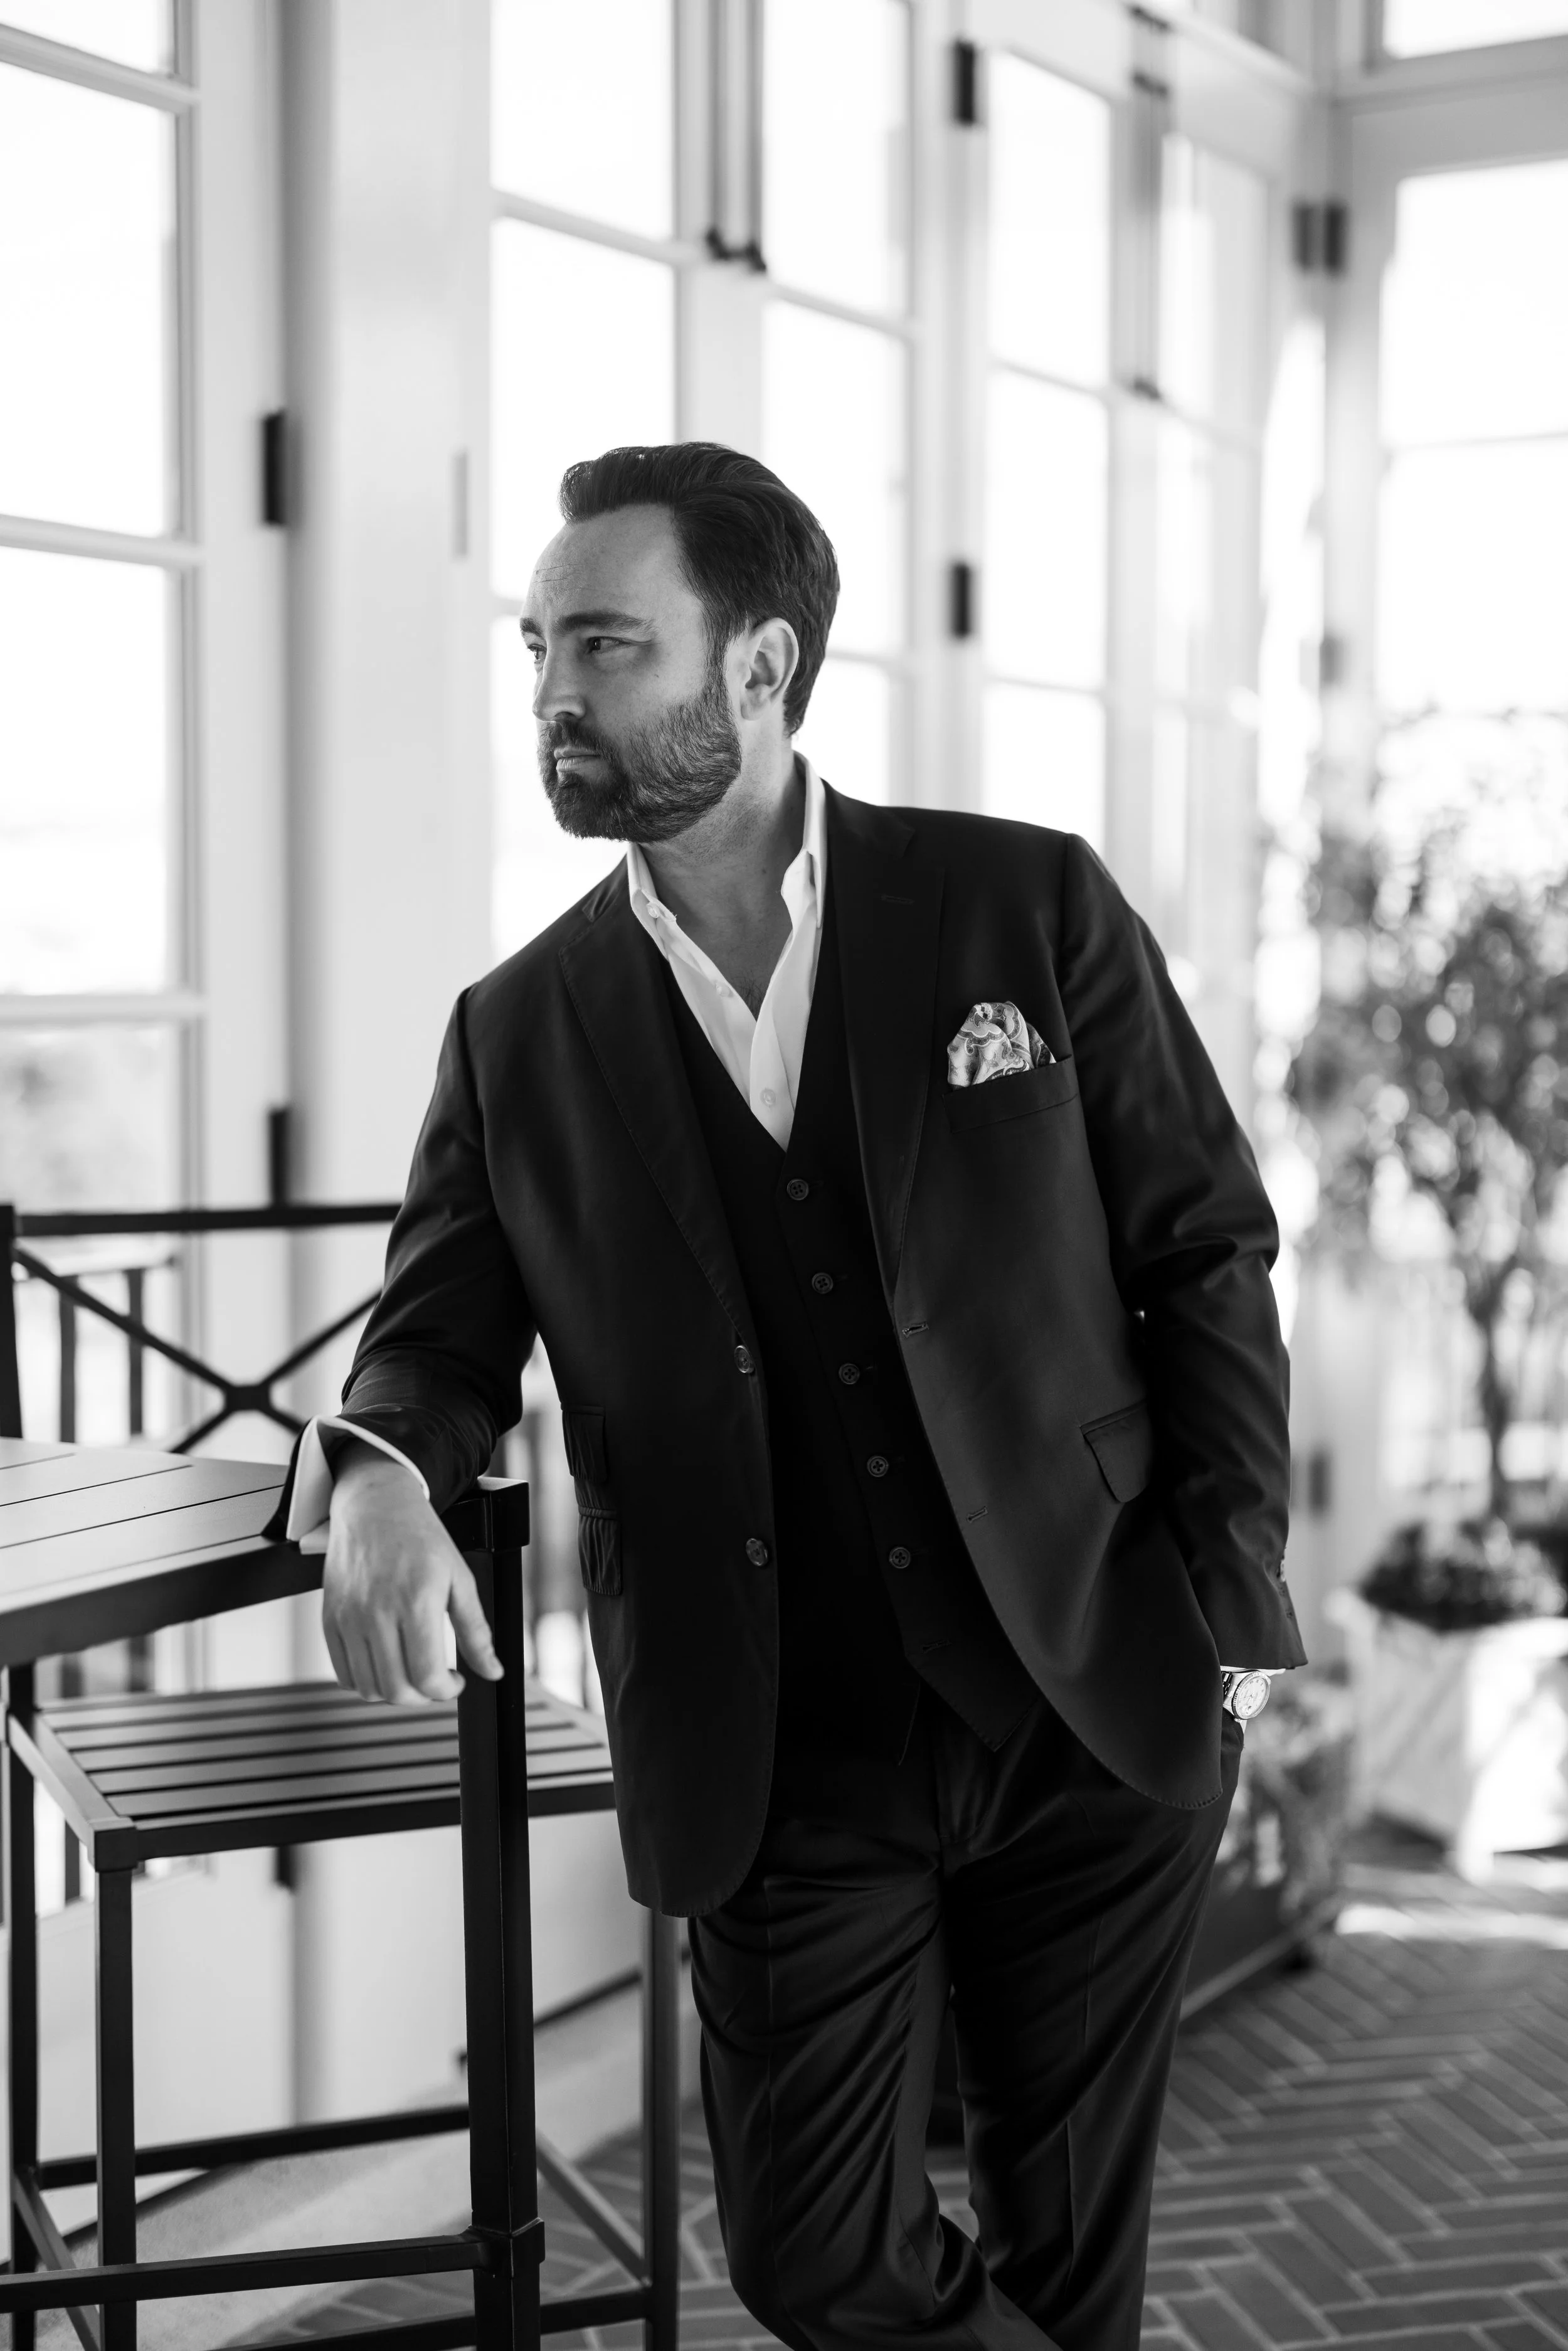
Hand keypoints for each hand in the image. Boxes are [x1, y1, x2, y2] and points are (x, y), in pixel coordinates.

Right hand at [321, 1443, 503, 1703]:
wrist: (375, 1505)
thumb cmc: (420, 1538)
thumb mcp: (460, 1578)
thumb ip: (476, 1630)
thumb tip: (493, 1671)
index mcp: (416, 1601)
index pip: (426, 1676)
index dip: (446, 1691)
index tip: (454, 1681)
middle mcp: (377, 1613)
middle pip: (396, 1689)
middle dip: (423, 1696)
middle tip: (434, 1681)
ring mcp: (348, 1618)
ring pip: (368, 1688)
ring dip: (394, 1692)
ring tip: (410, 1671)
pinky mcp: (329, 1619)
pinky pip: (343, 1673)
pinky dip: (365, 1682)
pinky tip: (385, 1664)